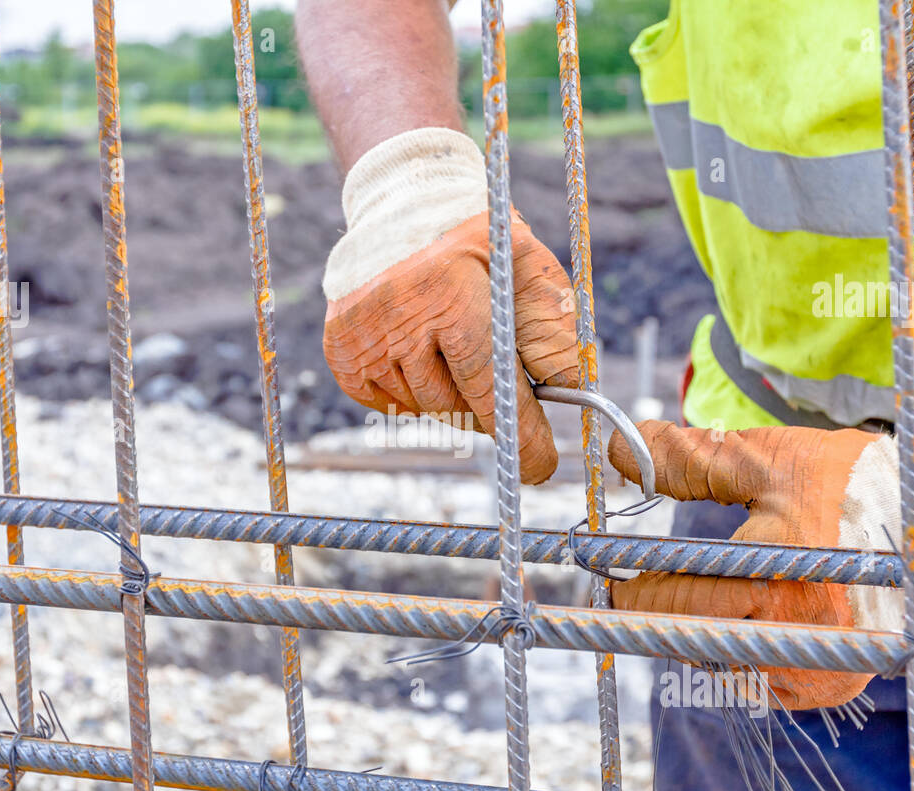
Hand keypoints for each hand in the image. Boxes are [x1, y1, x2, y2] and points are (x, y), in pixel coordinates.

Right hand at [322, 128, 578, 484]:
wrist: (406, 202)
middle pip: (455, 404)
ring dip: (451, 400)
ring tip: (460, 360)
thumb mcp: (529, 267)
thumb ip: (552, 329)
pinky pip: (387, 404)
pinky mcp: (341, 348)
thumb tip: (572, 390)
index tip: (540, 464)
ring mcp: (363, 334)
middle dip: (489, 412)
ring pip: (421, 408)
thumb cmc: (480, 240)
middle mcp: (399, 315)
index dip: (518, 431)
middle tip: (505, 399)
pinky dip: (413, 396)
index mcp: (450, 290)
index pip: (488, 383)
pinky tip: (425, 360)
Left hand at [608, 419, 880, 709]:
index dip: (634, 593)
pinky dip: (742, 653)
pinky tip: (742, 621)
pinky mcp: (832, 683)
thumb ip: (685, 459)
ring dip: (701, 635)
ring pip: (723, 663)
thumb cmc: (841, 479)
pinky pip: (759, 679)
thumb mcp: (761, 457)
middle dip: (663, 614)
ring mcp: (818, 667)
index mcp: (776, 578)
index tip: (608, 584)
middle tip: (638, 592)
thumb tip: (619, 447)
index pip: (676, 603)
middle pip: (695, 639)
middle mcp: (799, 635)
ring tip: (694, 600)